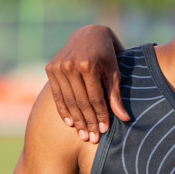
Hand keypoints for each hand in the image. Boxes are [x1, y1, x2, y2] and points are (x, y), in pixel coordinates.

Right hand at [46, 25, 125, 142]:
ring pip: (68, 100)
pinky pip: (57, 94)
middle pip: (81, 102)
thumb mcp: (115, 72)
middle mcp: (71, 66)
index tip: (104, 131)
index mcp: (89, 65)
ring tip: (83, 135)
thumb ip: (116, 95)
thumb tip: (124, 119)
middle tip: (92, 139)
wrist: (88, 34)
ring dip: (76, 120)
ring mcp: (58, 67)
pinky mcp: (50, 68)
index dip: (100, 116)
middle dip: (88, 122)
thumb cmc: (107, 55)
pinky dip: (63, 110)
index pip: (95, 98)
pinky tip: (70, 123)